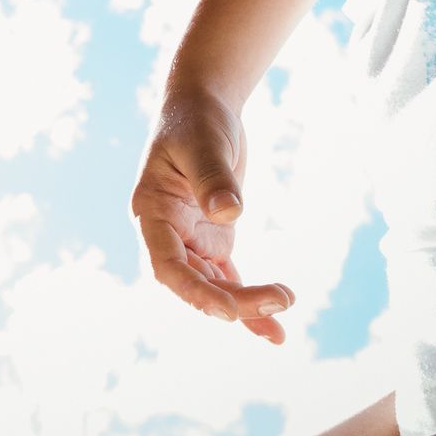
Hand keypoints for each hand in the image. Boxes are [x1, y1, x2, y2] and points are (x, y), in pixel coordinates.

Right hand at [131, 96, 293, 342]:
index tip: (227, 309)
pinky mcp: (213, 240)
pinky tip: (274, 329)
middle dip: (233, 301)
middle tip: (279, 301)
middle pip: (194, 282)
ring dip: (245, 307)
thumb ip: (213, 178)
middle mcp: (167, 234)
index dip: (193, 291)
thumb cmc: (196, 121)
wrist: (204, 107)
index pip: (166, 264)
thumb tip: (229, 214)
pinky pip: (229, 279)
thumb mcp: (203, 144)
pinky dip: (249, 300)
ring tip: (283, 322)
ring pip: (214, 286)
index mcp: (152, 212)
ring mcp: (190, 239)